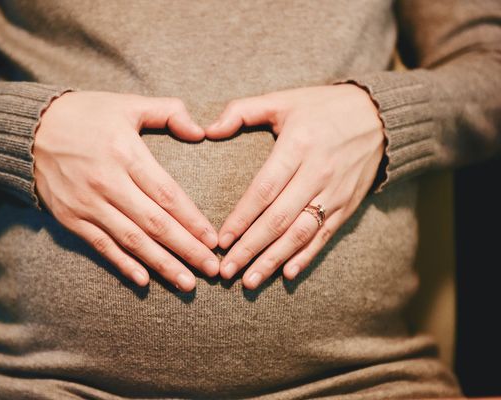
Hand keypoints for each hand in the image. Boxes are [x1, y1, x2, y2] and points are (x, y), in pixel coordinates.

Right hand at [33, 91, 219, 291]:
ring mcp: (87, 204)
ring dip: (162, 264)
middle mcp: (107, 182)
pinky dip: (123, 264)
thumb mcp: (128, 104)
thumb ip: (168, 112)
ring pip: (132, 240)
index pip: (167, 194)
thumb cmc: (86, 114)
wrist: (31, 129)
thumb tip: (200, 131)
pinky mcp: (70, 218)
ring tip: (187, 283)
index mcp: (125, 153)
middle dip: (187, 249)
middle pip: (154, 223)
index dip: (192, 220)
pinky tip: (144, 281)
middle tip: (212, 270)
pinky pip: (101, 246)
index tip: (213, 240)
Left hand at [204, 84, 385, 288]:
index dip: (241, 217)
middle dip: (250, 248)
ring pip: (301, 233)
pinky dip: (306, 257)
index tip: (221, 240)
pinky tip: (287, 274)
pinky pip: (325, 235)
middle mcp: (317, 173)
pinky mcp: (348, 205)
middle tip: (227, 271)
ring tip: (250, 281)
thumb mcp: (282, 99)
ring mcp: (335, 192)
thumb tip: (207, 130)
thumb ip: (242, 111)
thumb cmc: (321, 107)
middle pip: (279, 219)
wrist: (379, 115)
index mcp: (298, 146)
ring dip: (274, 260)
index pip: (264, 189)